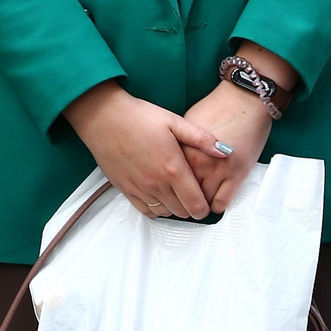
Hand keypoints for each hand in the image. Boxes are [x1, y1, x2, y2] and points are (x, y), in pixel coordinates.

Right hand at [62, 82, 219, 219]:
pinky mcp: (125, 189)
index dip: (205, 208)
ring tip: (177, 194)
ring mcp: (140, 189)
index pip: (196, 203)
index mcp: (173, 168)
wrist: (104, 117)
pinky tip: (160, 196)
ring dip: (175, 208)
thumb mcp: (174, 121)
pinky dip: (157, 209)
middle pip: (182, 212)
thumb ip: (202, 139)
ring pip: (165, 213)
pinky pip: (146, 211)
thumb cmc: (139, 117)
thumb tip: (226, 151)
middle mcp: (157, 184)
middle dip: (191, 207)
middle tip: (193, 194)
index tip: (207, 202)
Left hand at [181, 82, 273, 213]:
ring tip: (200, 200)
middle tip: (185, 200)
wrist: (244, 99)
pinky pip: (221, 203)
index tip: (171, 190)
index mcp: (182, 149)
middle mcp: (197, 162)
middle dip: (183, 199)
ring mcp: (217, 170)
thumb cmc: (217, 107)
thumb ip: (177, 146)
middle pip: (183, 194)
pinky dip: (217, 205)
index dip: (169, 187)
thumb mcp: (187, 123)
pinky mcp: (236, 175)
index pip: (169, 180)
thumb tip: (169, 162)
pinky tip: (216, 198)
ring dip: (200, 204)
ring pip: (202, 202)